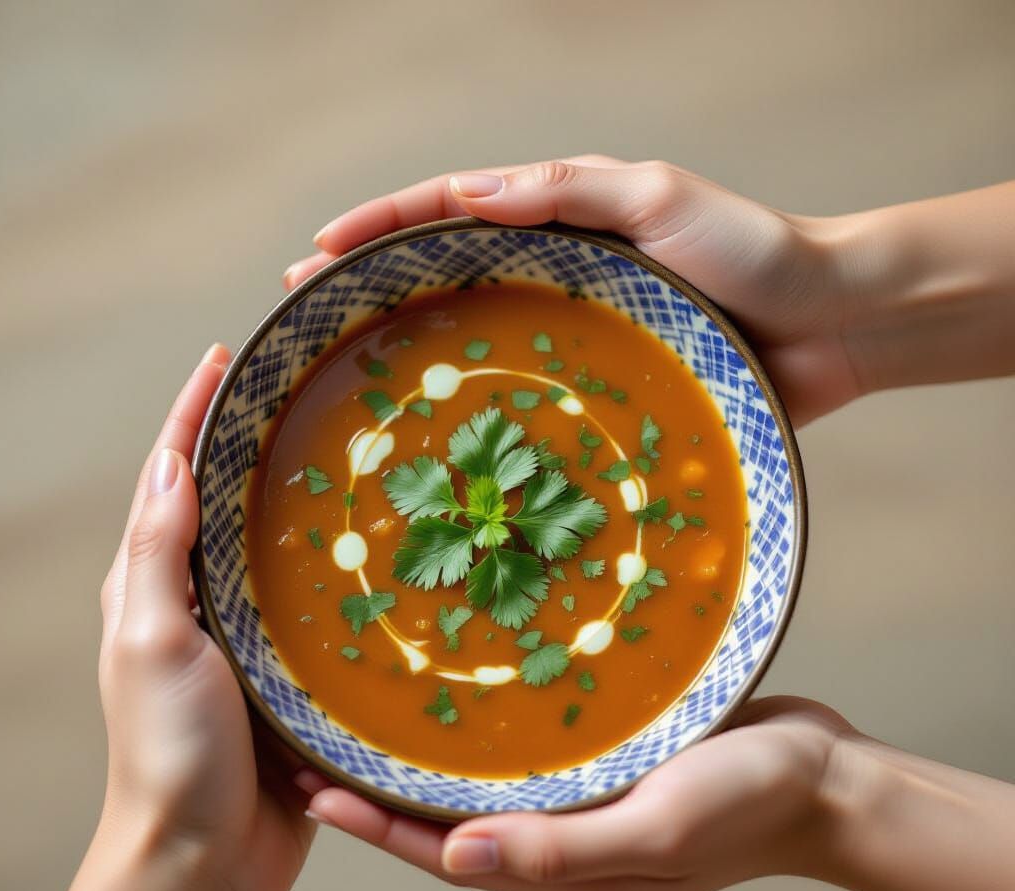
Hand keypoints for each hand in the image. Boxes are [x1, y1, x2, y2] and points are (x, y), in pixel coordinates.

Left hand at [97, 345, 314, 890]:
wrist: (207, 859)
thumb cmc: (169, 753)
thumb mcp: (151, 642)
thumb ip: (158, 556)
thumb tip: (169, 465)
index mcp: (153, 589)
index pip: (168, 480)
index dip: (192, 415)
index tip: (224, 359)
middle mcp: (200, 606)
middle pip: (224, 504)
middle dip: (251, 442)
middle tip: (301, 393)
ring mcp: (251, 640)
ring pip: (277, 553)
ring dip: (302, 502)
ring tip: (351, 454)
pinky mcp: (294, 676)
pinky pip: (320, 608)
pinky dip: (341, 571)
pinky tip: (382, 552)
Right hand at [283, 155, 861, 425]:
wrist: (833, 322)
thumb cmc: (756, 250)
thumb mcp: (658, 197)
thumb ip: (567, 194)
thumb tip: (464, 196)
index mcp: (566, 221)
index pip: (453, 211)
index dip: (383, 229)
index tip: (319, 254)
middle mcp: (560, 278)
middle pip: (450, 277)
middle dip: (376, 290)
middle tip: (310, 315)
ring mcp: (577, 338)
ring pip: (483, 342)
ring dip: (419, 356)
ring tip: (354, 380)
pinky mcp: (604, 389)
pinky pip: (534, 401)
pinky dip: (488, 417)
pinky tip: (450, 444)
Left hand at [296, 697, 850, 890]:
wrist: (821, 779)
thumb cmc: (747, 804)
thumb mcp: (655, 829)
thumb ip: (558, 849)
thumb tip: (454, 858)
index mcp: (566, 871)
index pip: (446, 854)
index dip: (377, 826)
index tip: (312, 791)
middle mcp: (564, 841)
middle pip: (451, 823)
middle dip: (382, 795)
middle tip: (314, 753)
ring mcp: (585, 804)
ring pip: (485, 788)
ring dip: (423, 763)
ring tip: (364, 724)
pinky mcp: (607, 765)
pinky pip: (529, 756)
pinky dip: (483, 739)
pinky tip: (461, 704)